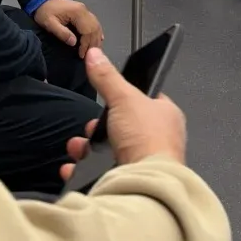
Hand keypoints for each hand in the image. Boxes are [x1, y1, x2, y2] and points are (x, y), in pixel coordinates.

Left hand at [33, 0, 103, 55]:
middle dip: (92, 44)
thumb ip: (62, 33)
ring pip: (96, 26)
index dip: (86, 44)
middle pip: (94, 29)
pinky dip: (97, 32)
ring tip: (92, 51)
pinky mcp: (84, 12)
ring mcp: (85, 10)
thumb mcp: (49, 23)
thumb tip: (74, 43)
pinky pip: (95, 23)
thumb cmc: (45, 12)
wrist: (43, 0)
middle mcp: (84, 10)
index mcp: (77, 12)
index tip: (81, 55)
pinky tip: (98, 40)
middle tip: (87, 56)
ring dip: (96, 39)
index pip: (87, 31)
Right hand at [59, 48, 185, 181]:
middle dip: (99, 128)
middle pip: (122, 127)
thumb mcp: (124, 98)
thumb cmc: (147, 141)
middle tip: (91, 128)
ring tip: (77, 149)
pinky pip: (103, 174)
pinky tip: (74, 169)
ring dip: (87, 150)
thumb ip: (107, 78)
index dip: (123, 98)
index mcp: (166, 116)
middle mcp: (159, 140)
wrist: (145, 185)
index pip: (145, 100)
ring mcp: (145, 163)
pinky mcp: (130, 182)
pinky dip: (85, 172)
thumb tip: (96, 55)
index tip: (107, 100)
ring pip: (111, 152)